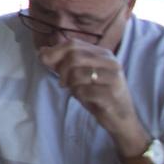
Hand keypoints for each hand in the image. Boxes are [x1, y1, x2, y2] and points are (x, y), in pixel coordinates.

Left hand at [38, 39, 146, 153]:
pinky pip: (83, 91)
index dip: (54, 51)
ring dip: (71, 85)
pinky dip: (79, 96)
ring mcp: (113, 78)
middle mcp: (110, 62)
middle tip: (62, 83)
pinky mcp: (112, 95)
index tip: (43, 60)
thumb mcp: (81, 75)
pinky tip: (86, 99)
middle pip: (74, 57)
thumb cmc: (98, 94)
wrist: (121, 119)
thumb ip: (63, 62)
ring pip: (77, 74)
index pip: (73, 44)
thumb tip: (42, 51)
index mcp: (103, 54)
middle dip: (61, 70)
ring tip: (77, 91)